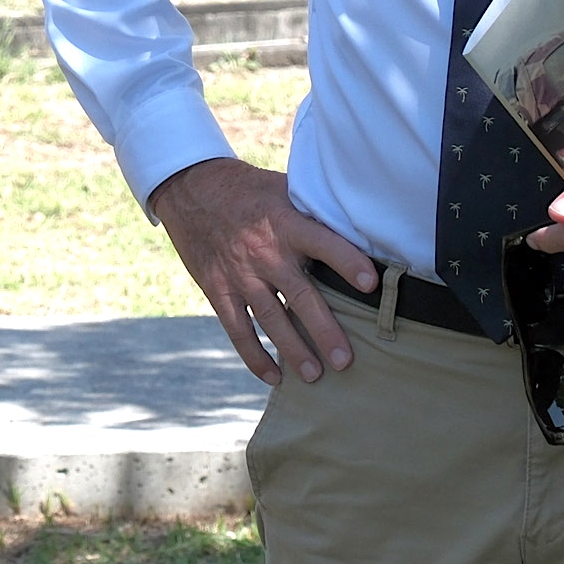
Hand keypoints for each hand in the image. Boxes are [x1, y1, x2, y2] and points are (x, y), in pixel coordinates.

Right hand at [151, 156, 365, 384]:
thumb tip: (358, 228)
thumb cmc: (248, 189)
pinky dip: (254, 356)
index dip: (348, 262)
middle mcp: (265, 253)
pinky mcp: (218, 289)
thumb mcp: (283, 189)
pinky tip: (273, 376)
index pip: (324, 244)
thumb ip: (313, 213)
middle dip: (324, 330)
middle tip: (344, 360)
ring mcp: (239, 275)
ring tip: (314, 376)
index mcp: (286, 224)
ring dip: (293, 350)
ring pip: (271, 320)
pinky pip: (237, 329)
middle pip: (300, 296)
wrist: (191, 187)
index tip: (371, 284)